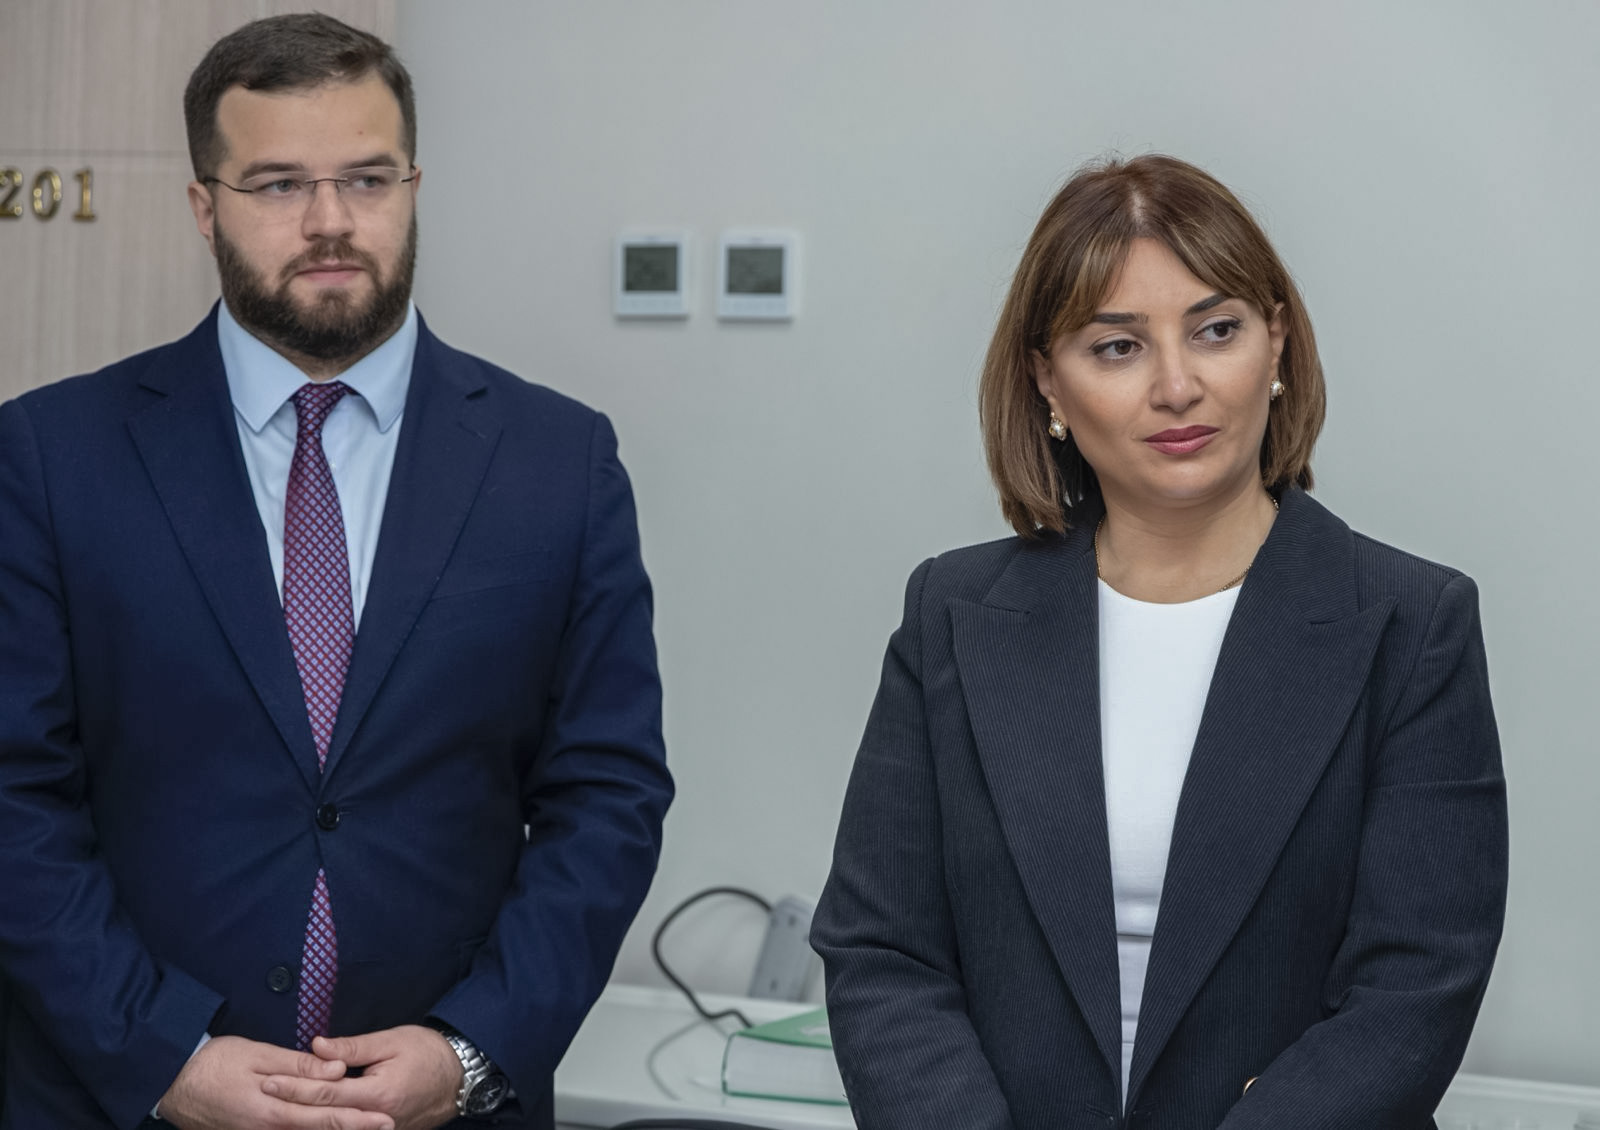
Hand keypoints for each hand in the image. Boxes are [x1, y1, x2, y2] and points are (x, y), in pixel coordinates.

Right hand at [157, 1034, 392, 1129]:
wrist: (169, 1083)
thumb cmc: (214, 1063)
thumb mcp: (258, 1055)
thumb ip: (300, 1066)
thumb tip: (338, 1069)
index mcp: (273, 1111)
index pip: (325, 1117)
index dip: (358, 1119)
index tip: (385, 1117)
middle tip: (388, 1126)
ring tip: (363, 1127)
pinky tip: (321, 1128)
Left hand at [261, 1025, 462, 1129]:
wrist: (462, 1076)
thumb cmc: (429, 1052)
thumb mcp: (392, 1041)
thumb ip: (353, 1047)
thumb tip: (317, 1046)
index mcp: (377, 1093)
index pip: (326, 1093)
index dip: (295, 1087)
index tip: (269, 1080)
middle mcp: (377, 1119)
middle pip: (325, 1118)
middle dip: (292, 1107)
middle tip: (263, 1097)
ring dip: (307, 1122)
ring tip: (278, 1115)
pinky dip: (331, 1127)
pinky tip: (310, 1122)